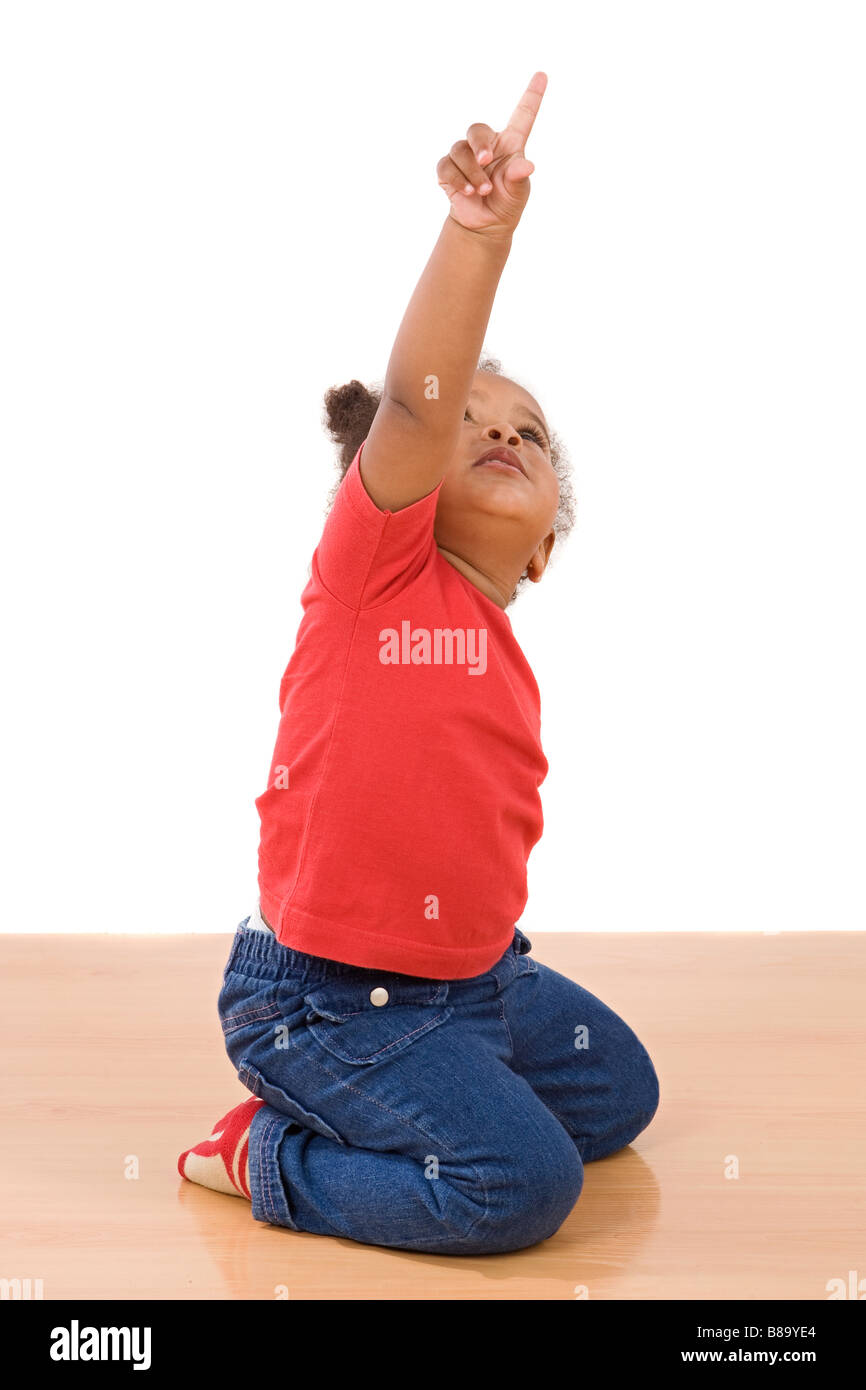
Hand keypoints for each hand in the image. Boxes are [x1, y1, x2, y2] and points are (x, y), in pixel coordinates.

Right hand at [436, 71, 546, 238]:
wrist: (485, 225)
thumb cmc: (506, 202)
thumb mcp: (518, 192)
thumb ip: (519, 178)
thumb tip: (526, 167)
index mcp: (510, 144)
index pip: (522, 115)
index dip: (532, 96)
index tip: (542, 75)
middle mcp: (487, 145)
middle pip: (477, 129)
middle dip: (479, 144)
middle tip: (485, 161)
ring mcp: (466, 156)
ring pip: (460, 150)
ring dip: (472, 172)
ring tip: (483, 191)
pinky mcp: (448, 170)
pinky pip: (446, 166)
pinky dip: (458, 179)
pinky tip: (468, 192)